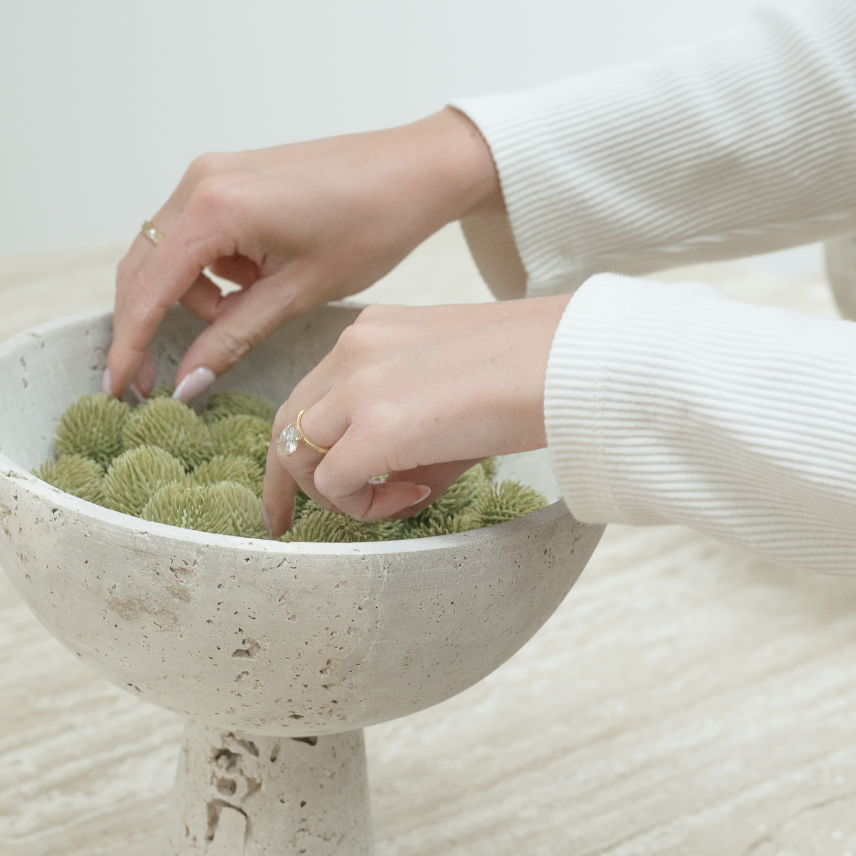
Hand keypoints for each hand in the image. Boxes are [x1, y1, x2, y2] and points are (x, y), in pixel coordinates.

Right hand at [106, 109, 501, 398]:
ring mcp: (210, 172)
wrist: (413, 171)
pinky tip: (252, 284)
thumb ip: (231, 339)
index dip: (128, 345)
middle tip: (154, 382)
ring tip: (242, 316)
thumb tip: (184, 383)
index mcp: (215, 208)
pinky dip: (207, 271)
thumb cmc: (370, 226)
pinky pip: (192, 234)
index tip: (118, 389)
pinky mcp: (225, 175)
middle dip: (144, 326)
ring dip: (186, 297)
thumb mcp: (297, 295)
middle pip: (141, 268)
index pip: (148, 289)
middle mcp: (200, 181)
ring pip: (165, 253)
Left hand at [262, 295, 570, 533]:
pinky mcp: (376, 425)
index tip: (304, 489)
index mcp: (373, 333)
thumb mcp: (453, 392)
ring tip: (402, 499)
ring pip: (299, 454)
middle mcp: (354, 349)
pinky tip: (418, 496)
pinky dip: (363, 506)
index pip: (312, 393)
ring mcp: (359, 383)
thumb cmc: (534, 373)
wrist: (571, 362)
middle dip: (285, 482)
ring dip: (337, 495)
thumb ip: (408, 433)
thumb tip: (395, 488)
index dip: (302, 446)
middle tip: (287, 523)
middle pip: (286, 423)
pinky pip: (333, 485)